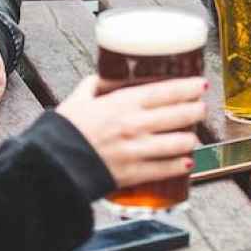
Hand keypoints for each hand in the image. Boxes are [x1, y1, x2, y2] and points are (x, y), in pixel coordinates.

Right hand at [55, 75, 205, 190]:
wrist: (50, 165)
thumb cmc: (63, 132)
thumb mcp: (77, 100)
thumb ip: (92, 86)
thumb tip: (101, 77)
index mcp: (122, 103)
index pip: (165, 92)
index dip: (188, 87)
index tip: (200, 84)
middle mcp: (134, 125)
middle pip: (179, 115)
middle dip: (196, 111)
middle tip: (201, 108)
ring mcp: (137, 150)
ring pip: (179, 143)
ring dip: (190, 139)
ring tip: (192, 136)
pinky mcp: (135, 173)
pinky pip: (167, 169)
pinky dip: (181, 165)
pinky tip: (187, 161)